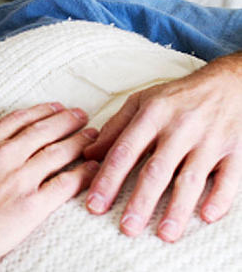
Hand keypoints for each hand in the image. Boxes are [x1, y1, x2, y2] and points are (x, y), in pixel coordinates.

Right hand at [0, 103, 98, 271]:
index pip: (22, 119)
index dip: (43, 111)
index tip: (57, 108)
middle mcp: (4, 155)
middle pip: (45, 131)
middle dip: (68, 121)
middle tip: (83, 117)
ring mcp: (20, 180)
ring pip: (59, 153)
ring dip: (80, 142)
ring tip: (93, 137)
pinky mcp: (32, 206)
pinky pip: (65, 185)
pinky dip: (83, 174)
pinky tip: (93, 169)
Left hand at [84, 53, 241, 241]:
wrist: (231, 82)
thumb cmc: (180, 96)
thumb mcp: (142, 102)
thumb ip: (115, 129)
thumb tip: (88, 154)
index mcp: (152, 115)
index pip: (124, 151)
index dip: (107, 179)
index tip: (95, 204)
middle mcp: (179, 128)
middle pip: (156, 170)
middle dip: (140, 202)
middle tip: (127, 227)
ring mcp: (209, 140)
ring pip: (190, 179)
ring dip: (177, 209)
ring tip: (164, 233)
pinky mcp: (236, 150)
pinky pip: (229, 178)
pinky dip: (219, 198)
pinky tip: (206, 215)